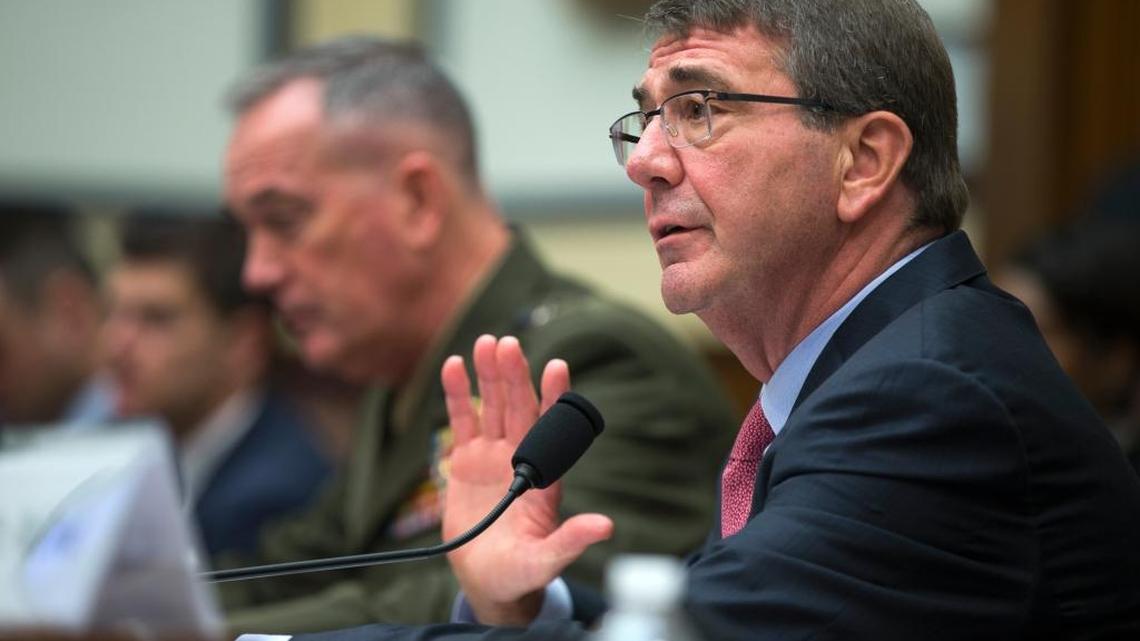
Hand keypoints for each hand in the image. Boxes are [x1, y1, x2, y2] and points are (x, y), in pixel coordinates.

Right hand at [440, 335, 613, 625]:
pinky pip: (462, 421)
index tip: (556, 366)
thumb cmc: (522, 572)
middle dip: (515, 376)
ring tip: (485, 343)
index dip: (553, 397)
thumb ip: (571, 541)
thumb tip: (606, 526)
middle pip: (518, 408)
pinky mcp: (466, 462)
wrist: (487, 581)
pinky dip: (457, 394)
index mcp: (545, 476)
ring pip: (492, 406)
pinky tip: (454, 366)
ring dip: (489, 375)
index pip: (551, 429)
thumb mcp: (546, 561)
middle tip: (509, 344)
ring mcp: (493, 456)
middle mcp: (522, 457)